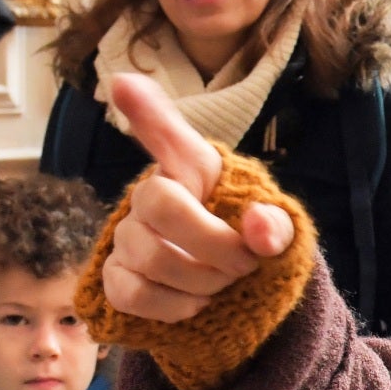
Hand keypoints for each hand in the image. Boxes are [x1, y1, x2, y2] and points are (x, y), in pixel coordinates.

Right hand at [97, 73, 297, 322]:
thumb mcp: (276, 233)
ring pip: (151, 257)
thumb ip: (275, 224)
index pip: (168, 135)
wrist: (234, 296)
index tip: (124, 83)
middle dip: (213, 243)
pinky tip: (195, 304)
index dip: (146, 111)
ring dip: (201, 282)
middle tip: (245, 264)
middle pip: (161, 205)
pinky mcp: (115, 277)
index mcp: (195, 170)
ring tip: (223, 285)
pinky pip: (131, 292)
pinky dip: (173, 306)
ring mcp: (127, 236)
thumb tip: (262, 230)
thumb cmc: (249, 247)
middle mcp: (152, 194)